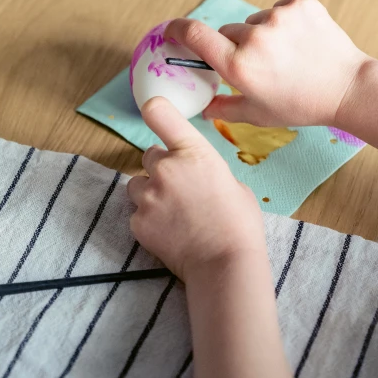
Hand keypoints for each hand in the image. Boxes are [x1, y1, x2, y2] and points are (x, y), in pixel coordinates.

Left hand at [127, 97, 263, 280]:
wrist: (226, 266)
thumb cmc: (240, 225)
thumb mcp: (232, 184)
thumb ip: (207, 171)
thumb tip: (197, 175)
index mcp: (194, 152)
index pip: (159, 113)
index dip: (154, 110)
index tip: (154, 111)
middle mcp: (166, 168)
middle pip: (149, 155)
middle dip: (160, 167)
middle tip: (178, 188)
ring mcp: (149, 195)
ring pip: (137, 184)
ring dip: (150, 192)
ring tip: (171, 213)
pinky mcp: (138, 222)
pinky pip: (136, 213)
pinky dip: (148, 220)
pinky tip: (168, 232)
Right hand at [166, 0, 368, 128]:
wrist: (347, 88)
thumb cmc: (301, 104)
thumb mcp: (257, 114)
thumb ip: (222, 109)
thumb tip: (201, 108)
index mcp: (239, 67)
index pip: (194, 35)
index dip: (177, 29)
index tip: (171, 30)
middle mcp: (255, 40)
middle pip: (227, 32)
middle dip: (235, 46)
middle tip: (258, 64)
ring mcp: (279, 18)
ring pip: (254, 21)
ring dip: (261, 34)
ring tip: (285, 54)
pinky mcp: (299, 5)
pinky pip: (278, 8)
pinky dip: (283, 22)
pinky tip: (299, 40)